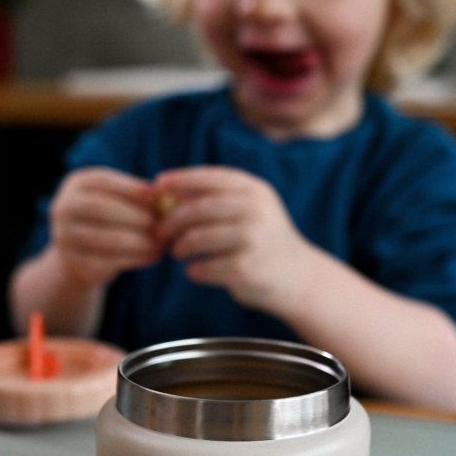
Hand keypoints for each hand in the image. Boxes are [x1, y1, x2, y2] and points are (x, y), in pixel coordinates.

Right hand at [50, 167, 160, 286]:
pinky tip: (152, 257)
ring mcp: (64, 237)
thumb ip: (138, 198)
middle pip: (98, 207)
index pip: (102, 181)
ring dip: (137, 241)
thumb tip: (164, 196)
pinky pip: (106, 262)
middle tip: (156, 224)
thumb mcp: (119, 204)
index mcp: (76, 185)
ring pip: (104, 238)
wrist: (82, 260)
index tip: (154, 195)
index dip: (129, 187)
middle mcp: (63, 208)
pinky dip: (134, 259)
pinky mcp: (74, 264)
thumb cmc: (110, 223)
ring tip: (159, 244)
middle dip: (131, 215)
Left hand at [154, 167, 319, 314]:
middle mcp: (256, 210)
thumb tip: (167, 193)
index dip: (180, 179)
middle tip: (159, 232)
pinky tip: (194, 271)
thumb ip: (219, 199)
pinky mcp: (246, 269)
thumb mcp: (251, 210)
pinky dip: (194, 271)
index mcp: (255, 190)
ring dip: (180, 247)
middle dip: (171, 221)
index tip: (157, 185)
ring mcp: (253, 239)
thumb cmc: (262, 242)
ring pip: (197, 239)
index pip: (210, 177)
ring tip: (177, 252)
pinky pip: (204, 267)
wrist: (298, 278)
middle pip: (198, 209)